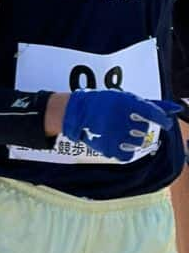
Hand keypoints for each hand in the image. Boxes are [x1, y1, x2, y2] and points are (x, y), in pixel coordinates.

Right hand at [61, 89, 181, 161]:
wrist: (77, 112)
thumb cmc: (105, 103)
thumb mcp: (127, 98)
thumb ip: (152, 105)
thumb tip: (175, 109)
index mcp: (126, 103)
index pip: (152, 113)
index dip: (161, 119)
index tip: (164, 123)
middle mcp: (122, 119)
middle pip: (144, 129)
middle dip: (139, 127)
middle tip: (129, 123)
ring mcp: (115, 134)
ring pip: (137, 143)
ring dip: (132, 138)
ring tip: (121, 132)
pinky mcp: (108, 148)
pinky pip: (127, 154)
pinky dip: (124, 149)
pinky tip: (117, 141)